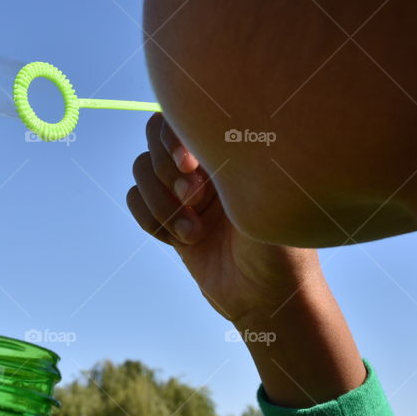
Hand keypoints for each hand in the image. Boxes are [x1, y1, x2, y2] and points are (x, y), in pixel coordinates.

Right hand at [127, 113, 318, 325]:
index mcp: (231, 150)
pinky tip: (180, 241)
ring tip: (194, 232)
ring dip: (160, 202)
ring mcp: (182, 192)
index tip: (191, 163)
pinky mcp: (167, 220)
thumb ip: (235, 161)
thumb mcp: (266, 201)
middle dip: (165, 168)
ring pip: (141, 171)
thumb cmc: (281, 249)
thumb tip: (203, 131)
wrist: (268, 300)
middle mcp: (205, 164)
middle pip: (154, 136)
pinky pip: (135, 202)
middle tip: (194, 197)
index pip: (185, 116)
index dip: (175, 135)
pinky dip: (149, 219)